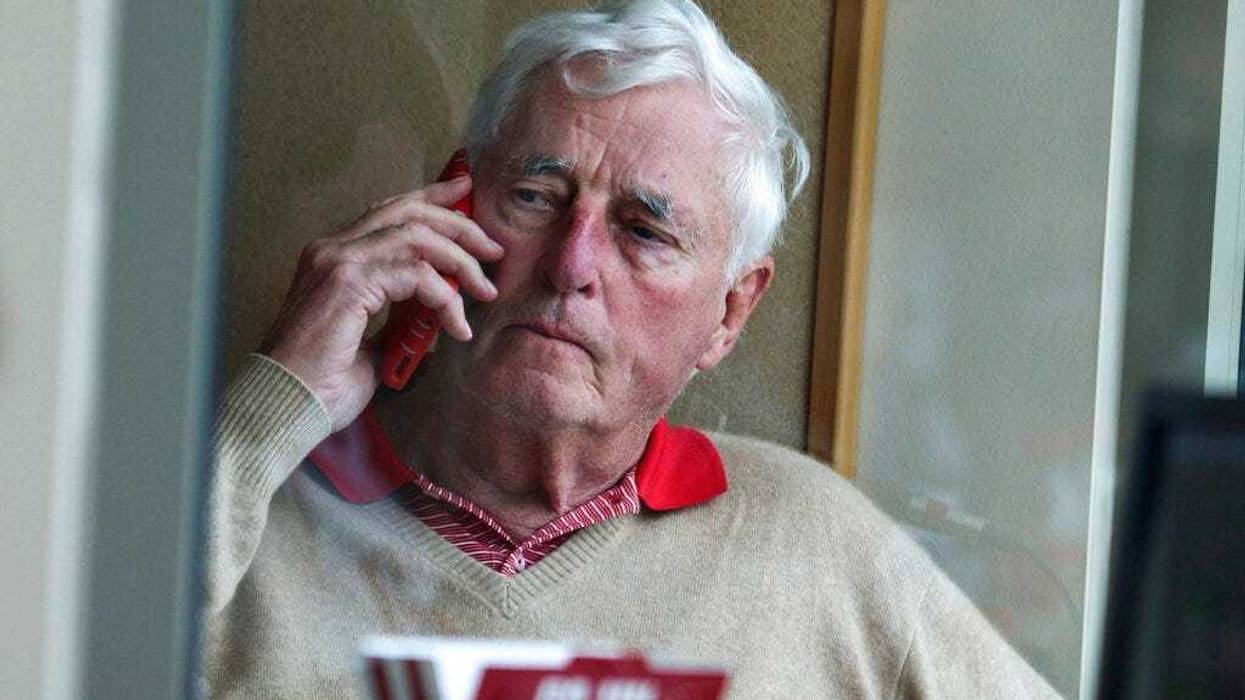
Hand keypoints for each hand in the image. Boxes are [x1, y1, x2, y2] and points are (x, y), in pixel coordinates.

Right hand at [259, 175, 503, 430]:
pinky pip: (416, 274)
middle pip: (407, 213)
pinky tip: (457, 326)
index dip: (431, 198)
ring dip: (460, 261)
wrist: (288, 405)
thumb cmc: (323, 383)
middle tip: (493, 248)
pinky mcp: (348, 283)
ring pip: (416, 236)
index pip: (389, 213)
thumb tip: (436, 314)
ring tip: (485, 290)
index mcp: (333, 258)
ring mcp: (337, 262)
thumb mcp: (372, 342)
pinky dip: (446, 298)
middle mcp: (332, 250)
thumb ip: (399, 318)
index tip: (466, 194)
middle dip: (458, 225)